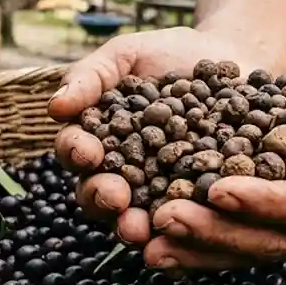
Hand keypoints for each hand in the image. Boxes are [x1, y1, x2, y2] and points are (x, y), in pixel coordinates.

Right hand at [47, 27, 277, 229]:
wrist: (230, 56)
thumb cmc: (169, 55)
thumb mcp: (126, 55)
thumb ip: (90, 76)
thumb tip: (55, 106)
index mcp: (98, 142)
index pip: (77, 152)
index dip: (77, 153)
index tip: (87, 152)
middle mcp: (123, 175)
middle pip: (101, 195)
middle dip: (103, 199)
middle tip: (114, 198)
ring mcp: (160, 193)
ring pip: (139, 217)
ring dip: (135, 226)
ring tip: (141, 228)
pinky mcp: (198, 203)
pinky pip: (188, 222)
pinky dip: (186, 229)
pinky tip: (190, 228)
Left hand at [124, 50, 285, 269]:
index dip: (263, 202)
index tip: (219, 189)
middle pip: (270, 239)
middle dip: (215, 231)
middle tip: (166, 218)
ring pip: (246, 248)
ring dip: (196, 247)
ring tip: (149, 242)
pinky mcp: (274, 222)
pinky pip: (234, 239)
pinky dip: (196, 243)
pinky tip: (157, 241)